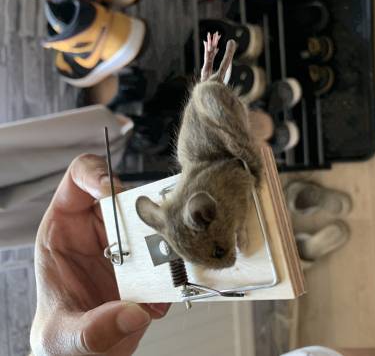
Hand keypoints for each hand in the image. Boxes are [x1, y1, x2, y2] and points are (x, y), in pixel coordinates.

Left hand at [30, 154, 169, 355]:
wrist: (89, 355)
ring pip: (156, 222)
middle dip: (147, 211)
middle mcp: (99, 230)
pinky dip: (173, 275)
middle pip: (129, 197)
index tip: (113, 191)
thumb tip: (131, 312)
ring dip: (166, 244)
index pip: (79, 179)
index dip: (97, 175)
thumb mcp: (62, 336)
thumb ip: (91, 329)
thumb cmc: (61, 337)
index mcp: (65, 231)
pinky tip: (157, 303)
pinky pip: (172, 254)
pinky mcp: (151, 262)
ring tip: (163, 274)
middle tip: (159, 231)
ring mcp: (129, 245)